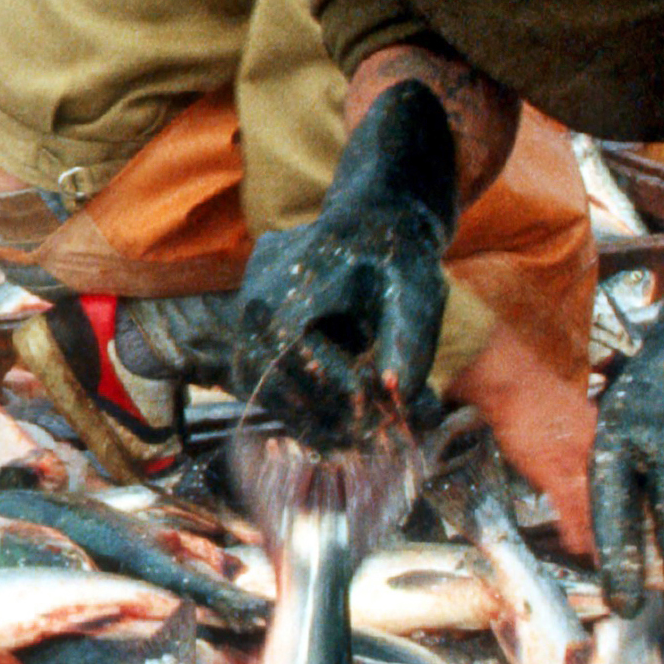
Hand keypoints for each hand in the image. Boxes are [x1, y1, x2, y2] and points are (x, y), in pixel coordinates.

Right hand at [234, 79, 458, 444]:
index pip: (294, 355)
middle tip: (355, 441)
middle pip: (266, 377)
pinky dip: (290, 400)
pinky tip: (324, 423)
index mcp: (286, 288)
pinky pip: (260, 373)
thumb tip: (397, 394)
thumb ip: (407, 341)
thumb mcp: (414, 293)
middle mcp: (254, 301)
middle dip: (311, 414)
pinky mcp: (254, 326)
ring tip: (340, 441)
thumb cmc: (397, 256)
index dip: (331, 392)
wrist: (374, 222)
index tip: (371, 415)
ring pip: (256, 381)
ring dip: (296, 414)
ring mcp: (248, 312)